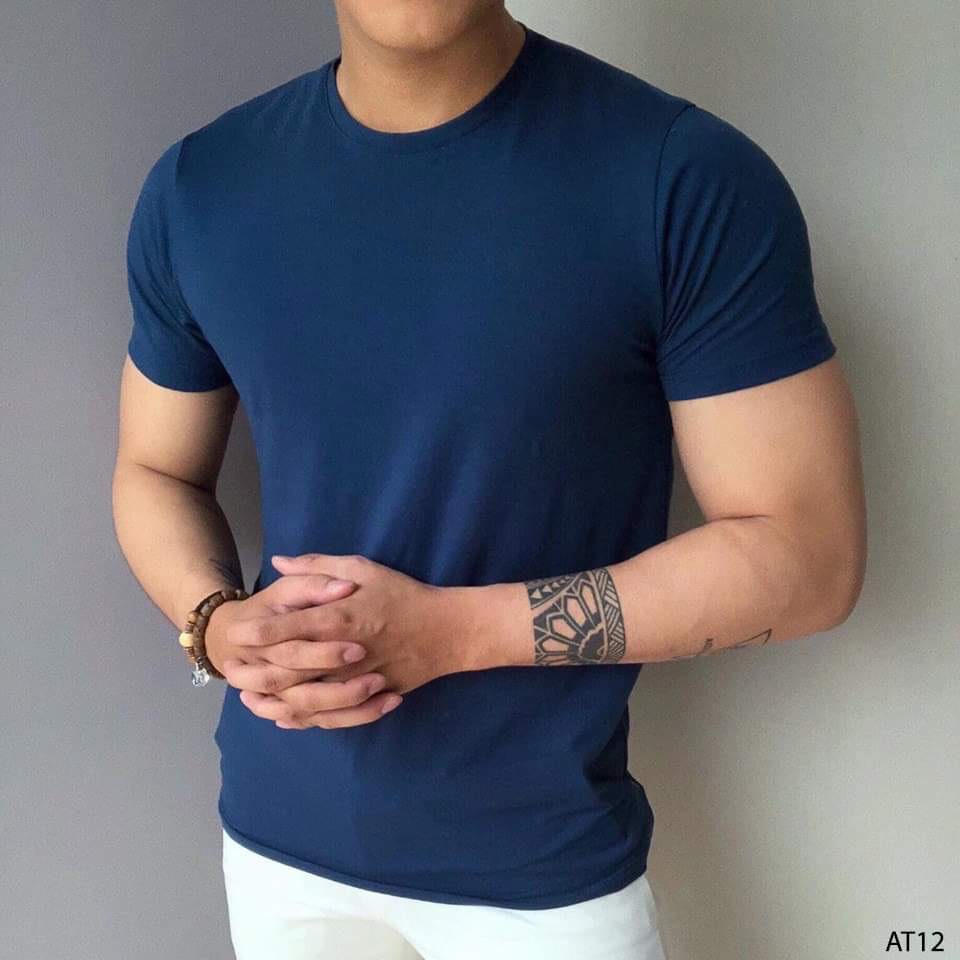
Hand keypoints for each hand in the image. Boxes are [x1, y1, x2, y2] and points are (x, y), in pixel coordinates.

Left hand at [228, 552, 473, 729]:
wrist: (448, 632)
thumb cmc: (405, 595)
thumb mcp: (365, 569)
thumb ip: (320, 566)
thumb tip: (280, 562)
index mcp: (341, 617)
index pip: (290, 628)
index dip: (259, 632)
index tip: (237, 632)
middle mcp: (345, 654)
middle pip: (289, 671)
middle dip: (255, 671)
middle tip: (231, 669)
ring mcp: (356, 682)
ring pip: (304, 701)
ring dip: (272, 701)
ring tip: (248, 697)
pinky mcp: (368, 699)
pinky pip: (329, 717)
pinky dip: (302, 720)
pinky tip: (283, 716)